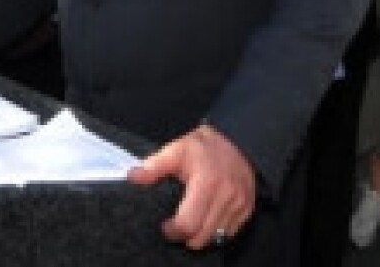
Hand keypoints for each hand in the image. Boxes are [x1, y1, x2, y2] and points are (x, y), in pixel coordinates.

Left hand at [128, 123, 255, 248]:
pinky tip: (206, 219)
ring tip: (191, 221)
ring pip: (216, 238)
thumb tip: (132, 176)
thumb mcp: (176, 149)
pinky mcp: (247, 210)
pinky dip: (216, 232)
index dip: (173, 231)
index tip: (165, 226)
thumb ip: (154, 166)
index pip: (188, 223)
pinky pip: (229, 233)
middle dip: (185, 237)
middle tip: (176, 226)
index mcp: (206, 182)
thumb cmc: (203, 146)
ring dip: (201, 236)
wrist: (236, 140)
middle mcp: (226, 196)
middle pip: (202, 237)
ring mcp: (239, 205)